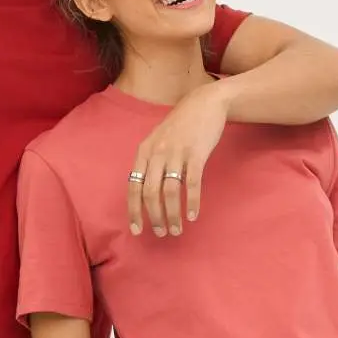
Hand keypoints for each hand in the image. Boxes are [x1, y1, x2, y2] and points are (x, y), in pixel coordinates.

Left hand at [128, 80, 228, 235]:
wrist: (204, 104)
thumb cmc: (180, 126)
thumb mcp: (158, 140)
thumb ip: (150, 163)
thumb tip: (145, 192)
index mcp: (144, 152)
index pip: (133, 186)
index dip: (134, 210)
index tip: (137, 230)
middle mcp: (157, 153)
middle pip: (150, 192)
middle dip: (154, 216)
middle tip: (161, 233)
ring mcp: (176, 153)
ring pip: (170, 191)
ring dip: (172, 214)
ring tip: (176, 229)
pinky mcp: (196, 154)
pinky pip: (192, 183)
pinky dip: (192, 202)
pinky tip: (192, 215)